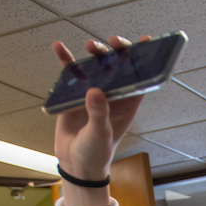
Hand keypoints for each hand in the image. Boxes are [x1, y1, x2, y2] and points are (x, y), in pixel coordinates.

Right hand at [50, 36, 148, 205]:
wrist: (76, 164)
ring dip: (95, 54)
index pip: (139, 78)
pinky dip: (67, 61)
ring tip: (90, 45)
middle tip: (111, 43)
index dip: (144, 60)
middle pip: (117, 67)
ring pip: (96, 67)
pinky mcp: (75, 95)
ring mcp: (94, 94)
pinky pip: (72, 75)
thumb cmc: (96, 153)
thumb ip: (99, 113)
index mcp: (126, 104)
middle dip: (116, 52)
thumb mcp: (101, 134)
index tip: (145, 41)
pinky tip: (60, 48)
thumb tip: (95, 91)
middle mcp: (112, 96)